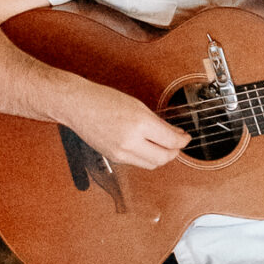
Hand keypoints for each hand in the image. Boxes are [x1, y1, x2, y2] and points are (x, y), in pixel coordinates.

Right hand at [61, 80, 189, 171]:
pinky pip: (137, 163)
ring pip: (151, 164)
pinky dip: (146, 157)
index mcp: (139, 123)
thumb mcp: (137, 105)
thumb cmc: (102, 99)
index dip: (182, 141)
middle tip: (178, 144)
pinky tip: (147, 147)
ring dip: (161, 157)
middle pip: (163, 158)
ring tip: (163, 147)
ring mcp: (120, 152)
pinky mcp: (113, 158)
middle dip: (174, 152)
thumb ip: (157, 122)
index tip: (185, 137)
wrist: (77, 105)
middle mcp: (130, 141)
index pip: (171, 141)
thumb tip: (173, 134)